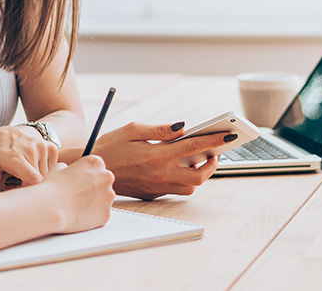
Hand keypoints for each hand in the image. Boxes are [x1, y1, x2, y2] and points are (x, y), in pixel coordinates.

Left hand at [0, 124, 58, 193]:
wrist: (8, 133)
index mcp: (14, 156)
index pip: (33, 179)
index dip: (29, 191)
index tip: (19, 193)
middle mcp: (31, 149)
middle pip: (40, 181)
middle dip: (30, 188)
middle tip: (17, 185)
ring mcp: (42, 146)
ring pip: (48, 176)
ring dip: (38, 181)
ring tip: (24, 178)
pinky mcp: (51, 147)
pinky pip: (53, 169)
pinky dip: (44, 174)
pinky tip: (33, 170)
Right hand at [42, 156, 115, 233]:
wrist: (51, 208)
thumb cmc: (52, 188)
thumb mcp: (58, 169)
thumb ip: (68, 168)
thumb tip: (67, 170)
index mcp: (95, 162)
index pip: (97, 167)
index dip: (88, 175)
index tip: (81, 181)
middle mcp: (106, 177)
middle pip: (104, 182)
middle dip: (94, 188)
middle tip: (79, 195)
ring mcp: (109, 196)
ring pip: (104, 198)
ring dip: (95, 202)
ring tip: (77, 206)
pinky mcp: (107, 213)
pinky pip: (101, 214)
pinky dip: (93, 216)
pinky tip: (80, 215)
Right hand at [91, 122, 235, 199]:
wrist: (92, 170)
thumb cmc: (110, 146)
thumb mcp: (133, 129)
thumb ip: (161, 129)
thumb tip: (184, 127)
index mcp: (156, 155)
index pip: (194, 147)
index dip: (215, 140)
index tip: (229, 135)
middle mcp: (159, 174)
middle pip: (199, 175)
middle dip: (212, 163)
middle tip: (215, 151)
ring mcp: (156, 187)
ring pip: (190, 187)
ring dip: (199, 174)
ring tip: (198, 158)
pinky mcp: (152, 194)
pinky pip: (176, 190)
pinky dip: (184, 179)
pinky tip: (180, 166)